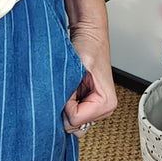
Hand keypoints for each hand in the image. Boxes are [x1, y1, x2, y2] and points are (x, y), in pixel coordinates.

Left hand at [62, 21, 117, 135]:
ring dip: (65, 105)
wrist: (89, 34)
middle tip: (69, 87)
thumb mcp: (74, 71)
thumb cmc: (87, 46)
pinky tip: (70, 89)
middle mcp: (104, 109)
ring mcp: (96, 109)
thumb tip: (54, 114)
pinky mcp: (88, 105)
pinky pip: (71, 116)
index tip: (70, 86)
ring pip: (71, 123)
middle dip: (65, 108)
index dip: (65, 105)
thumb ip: (66, 96)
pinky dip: (65, 104)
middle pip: (74, 126)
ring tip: (70, 86)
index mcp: (107, 103)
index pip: (75, 120)